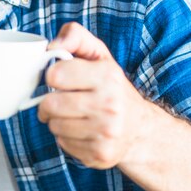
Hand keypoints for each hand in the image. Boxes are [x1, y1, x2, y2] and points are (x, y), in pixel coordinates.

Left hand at [37, 22, 152, 168]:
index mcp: (107, 76)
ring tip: (74, 116)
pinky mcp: (99, 153)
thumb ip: (75, 36)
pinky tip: (82, 131)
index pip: (55, 74)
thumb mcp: (99, 56)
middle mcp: (109, 104)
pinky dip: (67, 138)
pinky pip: (62, 143)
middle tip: (62, 101)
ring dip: (57, 121)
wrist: (140, 129)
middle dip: (49, 102)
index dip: (52, 76)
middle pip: (49, 104)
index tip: (62, 79)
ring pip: (54, 126)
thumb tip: (52, 45)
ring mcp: (106, 131)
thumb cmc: (111, 88)